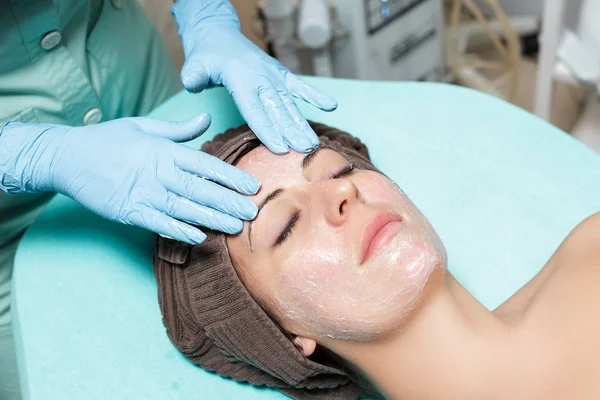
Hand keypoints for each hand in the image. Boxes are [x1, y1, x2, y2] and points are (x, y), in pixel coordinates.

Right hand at [0, 115, 258, 243]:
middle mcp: (157, 173)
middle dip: (228, 202)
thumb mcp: (144, 126)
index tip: (252, 186)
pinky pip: (159, 224)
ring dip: (212, 219)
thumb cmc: (107, 139)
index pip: (205, 164)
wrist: (66, 157)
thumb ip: (178, 128)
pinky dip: (179, 231)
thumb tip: (207, 117)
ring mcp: (143, 193)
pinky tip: (199, 237)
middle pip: (200, 190)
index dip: (231, 176)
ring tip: (235, 227)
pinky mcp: (129, 211)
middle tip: (252, 213)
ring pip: (184, 209)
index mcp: (163, 150)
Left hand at [172, 0, 337, 153]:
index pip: (255, 109)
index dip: (268, 129)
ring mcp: (274, 76)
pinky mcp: (280, 74)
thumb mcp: (195, 64)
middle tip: (305, 151)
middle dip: (292, 132)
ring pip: (290, 104)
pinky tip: (331, 106)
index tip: (281, 148)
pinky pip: (299, 87)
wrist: (219, 35)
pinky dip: (315, 96)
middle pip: (278, 110)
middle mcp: (262, 78)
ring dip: (302, 124)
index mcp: (242, 78)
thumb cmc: (207, 55)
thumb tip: (192, 83)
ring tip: (313, 143)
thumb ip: (194, 75)